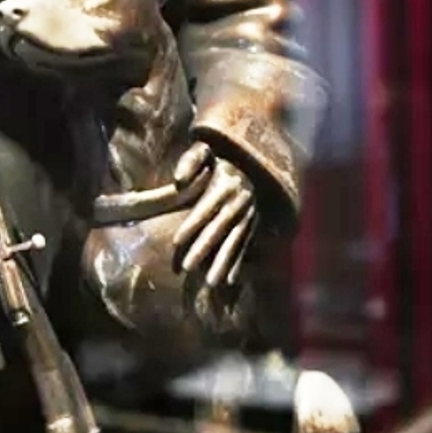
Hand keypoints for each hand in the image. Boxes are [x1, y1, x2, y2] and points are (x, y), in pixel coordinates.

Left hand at [169, 142, 256, 287]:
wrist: (255, 155)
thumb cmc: (220, 153)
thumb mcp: (205, 149)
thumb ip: (190, 161)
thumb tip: (178, 181)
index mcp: (225, 183)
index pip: (206, 207)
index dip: (191, 224)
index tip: (176, 242)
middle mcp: (239, 200)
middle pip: (220, 228)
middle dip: (203, 249)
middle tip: (188, 268)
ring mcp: (250, 212)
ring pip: (235, 241)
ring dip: (224, 263)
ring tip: (211, 283)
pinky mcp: (256, 221)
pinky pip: (247, 245)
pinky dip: (239, 263)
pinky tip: (231, 280)